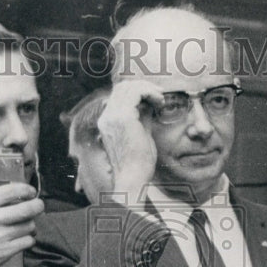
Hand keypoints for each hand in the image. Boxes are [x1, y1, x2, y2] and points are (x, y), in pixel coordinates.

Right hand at [0, 157, 43, 266]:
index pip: (10, 190)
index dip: (26, 189)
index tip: (29, 191)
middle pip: (27, 208)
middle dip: (37, 205)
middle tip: (38, 205)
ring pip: (29, 225)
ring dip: (30, 225)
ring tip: (24, 225)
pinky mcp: (3, 253)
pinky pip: (27, 242)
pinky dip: (27, 240)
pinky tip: (21, 239)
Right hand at [97, 80, 162, 204]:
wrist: (132, 180)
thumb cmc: (138, 164)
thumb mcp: (141, 135)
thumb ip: (142, 118)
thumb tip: (150, 104)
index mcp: (107, 122)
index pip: (119, 95)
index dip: (138, 92)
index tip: (155, 99)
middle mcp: (106, 117)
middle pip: (122, 87)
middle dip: (143, 87)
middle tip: (159, 96)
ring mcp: (112, 116)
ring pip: (128, 87)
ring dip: (147, 89)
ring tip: (160, 100)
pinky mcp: (123, 118)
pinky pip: (135, 93)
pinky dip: (149, 93)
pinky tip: (159, 102)